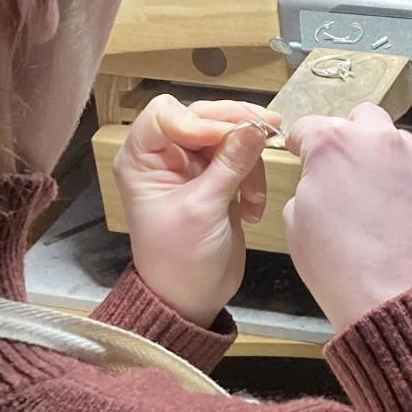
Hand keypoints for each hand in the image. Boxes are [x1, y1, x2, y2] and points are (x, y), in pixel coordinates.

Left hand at [113, 95, 279, 327]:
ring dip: (248, 161)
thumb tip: (256, 126)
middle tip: (269, 130)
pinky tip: (252, 208)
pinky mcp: (216, 177)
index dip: (197, 118)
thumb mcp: (203, 209)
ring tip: (252, 199)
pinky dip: (252, 178)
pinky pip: (241, 158)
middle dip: (234, 127)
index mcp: (141, 158)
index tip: (227, 135)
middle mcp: (163, 155)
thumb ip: (229, 164)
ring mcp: (191, 165)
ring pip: (227, 135)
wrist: (191, 298)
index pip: (164, 113)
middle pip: (201, 116)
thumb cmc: (180, 260)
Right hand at [283, 103, 411, 332]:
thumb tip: (321, 182)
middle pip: (361, 117)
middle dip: (351, 136)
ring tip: (377, 199)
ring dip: (383, 159)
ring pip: (396, 142)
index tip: (301, 154)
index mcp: (333, 143)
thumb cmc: (337, 263)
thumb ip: (309, 184)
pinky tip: (402, 215)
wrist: (392, 297)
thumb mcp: (296, 220)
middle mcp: (377, 140)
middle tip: (344, 170)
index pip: (309, 125)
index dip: (301, 143)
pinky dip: (410, 185)